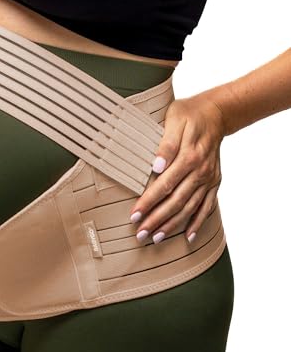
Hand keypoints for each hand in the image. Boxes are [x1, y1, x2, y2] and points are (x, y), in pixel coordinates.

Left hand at [128, 94, 225, 243]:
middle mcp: (200, 171)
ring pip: (190, 208)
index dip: (148, 202)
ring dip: (173, 225)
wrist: (217, 113)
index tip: (134, 215)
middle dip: (157, 220)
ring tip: (157, 239)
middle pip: (176, 201)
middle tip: (140, 234)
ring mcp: (209, 179)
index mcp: (188, 156)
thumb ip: (165, 144)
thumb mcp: (174, 119)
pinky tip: (188, 236)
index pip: (164, 185)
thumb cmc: (189, 114)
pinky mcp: (215, 182)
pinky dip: (198, 222)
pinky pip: (208, 206)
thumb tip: (156, 165)